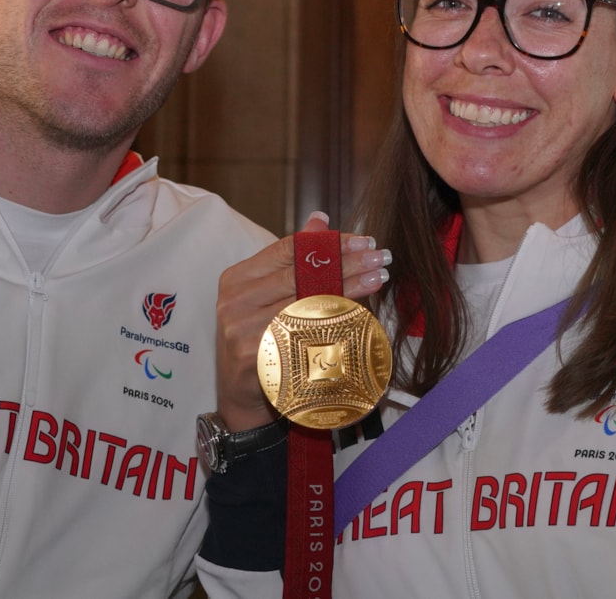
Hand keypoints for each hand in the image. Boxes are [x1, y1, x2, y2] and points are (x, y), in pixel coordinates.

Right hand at [214, 212, 391, 430]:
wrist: (242, 396)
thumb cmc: (261, 339)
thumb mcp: (270, 295)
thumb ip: (293, 258)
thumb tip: (320, 219)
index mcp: (236, 279)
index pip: (288, 250)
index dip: (328, 243)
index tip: (362, 240)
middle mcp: (234, 302)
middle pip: (301, 275)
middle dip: (347, 264)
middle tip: (380, 257)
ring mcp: (243, 330)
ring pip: (307, 302)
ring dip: (350, 289)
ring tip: (378, 279)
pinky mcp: (258, 356)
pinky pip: (306, 334)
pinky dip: (336, 322)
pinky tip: (361, 313)